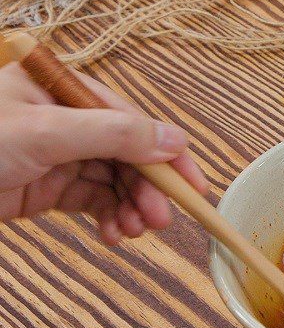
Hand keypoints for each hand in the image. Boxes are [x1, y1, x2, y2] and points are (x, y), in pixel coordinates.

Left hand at [0, 61, 207, 242]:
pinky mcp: (44, 189)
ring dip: (130, 208)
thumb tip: (174, 139)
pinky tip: (113, 235)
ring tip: (135, 233)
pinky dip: (107, 219)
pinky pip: (90, 202)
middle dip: (148, 188)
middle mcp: (66, 120)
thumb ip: (113, 134)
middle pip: (127, 154)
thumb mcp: (45, 132)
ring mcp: (56, 156)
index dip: (167, 153)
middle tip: (162, 221)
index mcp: (67, 92)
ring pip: (112, 181)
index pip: (133, 120)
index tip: (194, 186)